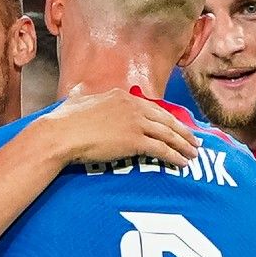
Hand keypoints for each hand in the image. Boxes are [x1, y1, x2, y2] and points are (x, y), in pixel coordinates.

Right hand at [36, 88, 201, 169]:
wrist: (61, 134)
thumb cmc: (63, 121)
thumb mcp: (76, 101)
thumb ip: (83, 98)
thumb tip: (77, 94)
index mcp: (121, 96)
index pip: (152, 108)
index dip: (167, 119)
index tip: (177, 126)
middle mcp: (132, 106)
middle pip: (165, 120)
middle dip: (183, 132)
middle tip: (194, 141)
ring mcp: (135, 123)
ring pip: (168, 134)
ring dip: (183, 145)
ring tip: (193, 154)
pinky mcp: (134, 141)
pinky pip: (161, 149)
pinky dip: (174, 156)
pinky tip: (182, 162)